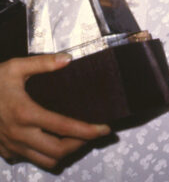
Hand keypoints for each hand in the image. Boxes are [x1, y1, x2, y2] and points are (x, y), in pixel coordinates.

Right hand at [0, 54, 110, 168]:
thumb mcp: (15, 67)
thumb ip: (43, 63)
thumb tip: (68, 59)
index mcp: (26, 113)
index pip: (64, 127)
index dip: (88, 130)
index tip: (105, 128)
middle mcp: (21, 134)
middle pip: (59, 150)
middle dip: (81, 144)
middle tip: (94, 133)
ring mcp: (12, 146)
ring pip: (46, 161)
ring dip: (65, 153)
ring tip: (78, 139)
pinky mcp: (6, 152)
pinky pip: (31, 160)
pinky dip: (47, 155)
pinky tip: (52, 140)